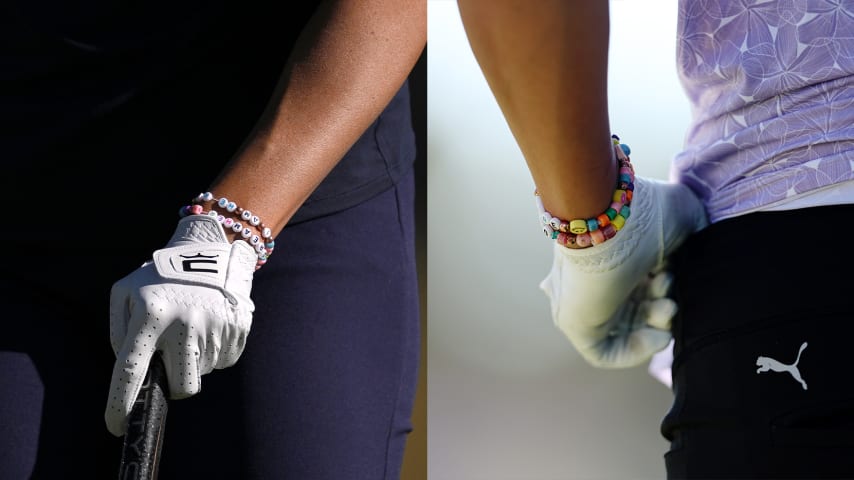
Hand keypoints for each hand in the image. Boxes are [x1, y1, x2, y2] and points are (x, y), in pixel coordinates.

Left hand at [105, 215, 256, 435]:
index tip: (115, 427)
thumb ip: (118, 332)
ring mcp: (215, 326)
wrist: (211, 248)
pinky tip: (209, 325)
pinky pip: (223, 361)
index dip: (120, 404)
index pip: (131, 370)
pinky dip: (214, 351)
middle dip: (175, 383)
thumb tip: (131, 373)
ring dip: (194, 359)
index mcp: (151, 314)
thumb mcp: (125, 291)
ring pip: (203, 372)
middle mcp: (184, 323)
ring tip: (192, 326)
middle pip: (181, 386)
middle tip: (171, 358)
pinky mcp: (238, 328)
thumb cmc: (159, 275)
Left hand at [539, 176, 706, 367]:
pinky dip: (636, 350)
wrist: (605, 217)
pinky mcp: (574, 324)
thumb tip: (700, 250)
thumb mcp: (684, 215)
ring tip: (667, 306)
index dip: (668, 286)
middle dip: (664, 306)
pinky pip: (603, 353)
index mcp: (615, 253)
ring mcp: (582, 301)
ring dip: (658, 324)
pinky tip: (659, 336)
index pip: (643, 283)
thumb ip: (696, 233)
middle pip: (636, 307)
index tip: (676, 274)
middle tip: (671, 292)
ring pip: (625, 328)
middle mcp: (595, 278)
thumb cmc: (644, 213)